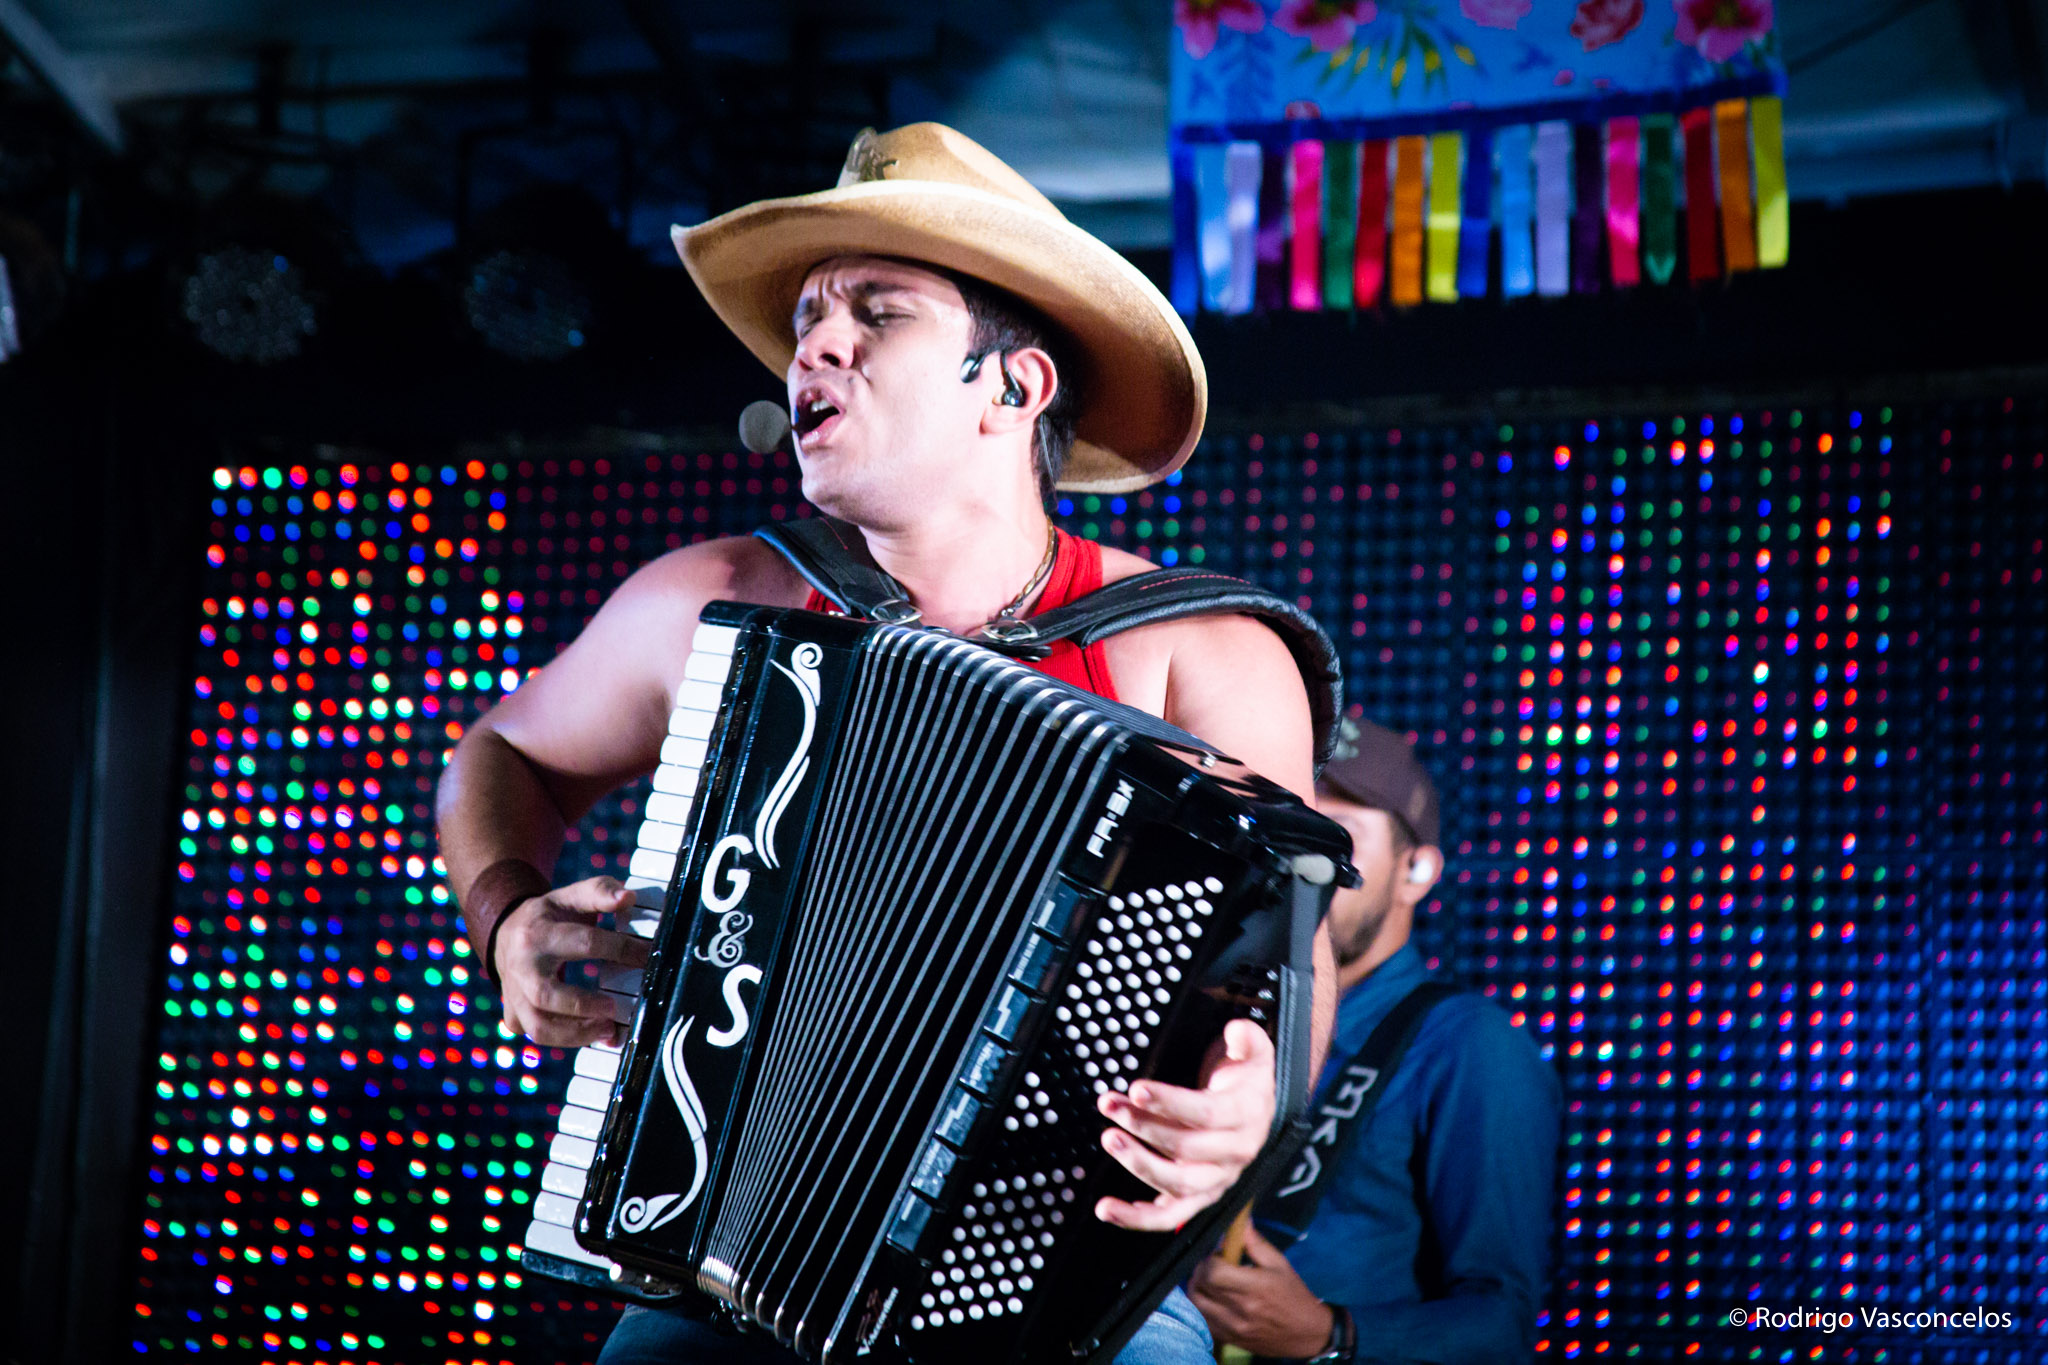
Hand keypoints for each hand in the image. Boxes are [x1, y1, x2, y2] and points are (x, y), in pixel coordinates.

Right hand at [496, 876, 649, 1047]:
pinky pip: (537, 1035)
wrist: (505, 935)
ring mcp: (514, 996)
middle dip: (584, 1004)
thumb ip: (599, 892)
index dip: (621, 949)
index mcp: (537, 934)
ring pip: (539, 1026)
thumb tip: (627, 897)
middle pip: (547, 994)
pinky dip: (566, 1041)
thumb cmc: (548, 917)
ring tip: (609, 1029)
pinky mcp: (514, 1016)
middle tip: (615, 1007)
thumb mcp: (570, 896)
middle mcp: (522, 968)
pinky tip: (595, 1035)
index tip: (648, 957)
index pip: (584, 943)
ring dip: (576, 1033)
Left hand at [1093, 1019, 1276, 1230]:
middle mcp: (1234, 1154)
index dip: (1170, 1103)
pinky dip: (1139, 1219)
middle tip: (1111, 1105)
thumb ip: (1249, 1038)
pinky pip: (1170, 1217)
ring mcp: (1217, 1180)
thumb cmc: (1245, 1079)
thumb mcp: (1253, 1051)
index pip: (1206, 1114)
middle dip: (1143, 1125)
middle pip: (1185, 1147)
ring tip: (1109, 1139)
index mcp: (1246, 1116)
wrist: (1256, 1111)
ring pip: (1177, 1185)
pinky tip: (1109, 1209)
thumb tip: (1237, 1031)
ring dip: (1138, 1165)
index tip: (1136, 1089)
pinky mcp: (1200, 1197)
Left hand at [1187, 1225, 1332, 1355]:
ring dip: (1197, 1287)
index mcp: (1254, 1288)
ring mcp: (1232, 1328)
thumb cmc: (1293, 1295)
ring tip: (1210, 1281)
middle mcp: (1240, 1310)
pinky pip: (1201, 1320)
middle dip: (1201, 1269)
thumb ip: (1255, 1243)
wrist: (1306, 1333)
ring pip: (1195, 1303)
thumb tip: (1239, 1221)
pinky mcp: (1228, 1339)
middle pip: (1199, 1285)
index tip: (1218, 1254)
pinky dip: (1201, 1306)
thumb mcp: (1279, 1264)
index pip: (1213, 1272)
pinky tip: (1213, 1299)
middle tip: (1212, 1264)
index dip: (1209, 1258)